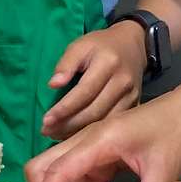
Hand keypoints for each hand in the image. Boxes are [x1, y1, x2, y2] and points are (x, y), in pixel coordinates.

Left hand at [40, 22, 148, 138]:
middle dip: (68, 124)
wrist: (132, 45)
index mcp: (108, 63)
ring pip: (103, 121)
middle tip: (46, 131)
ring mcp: (131, 96)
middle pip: (94, 111)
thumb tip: (53, 85)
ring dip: (78, 133)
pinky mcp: (135, 105)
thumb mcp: (80, 45)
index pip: (84, 92)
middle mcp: (123, 82)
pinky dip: (93, 133)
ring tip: (56, 135)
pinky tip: (76, 136)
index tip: (46, 120)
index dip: (64, 108)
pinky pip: (112, 123)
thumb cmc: (101, 45)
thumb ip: (66, 64)